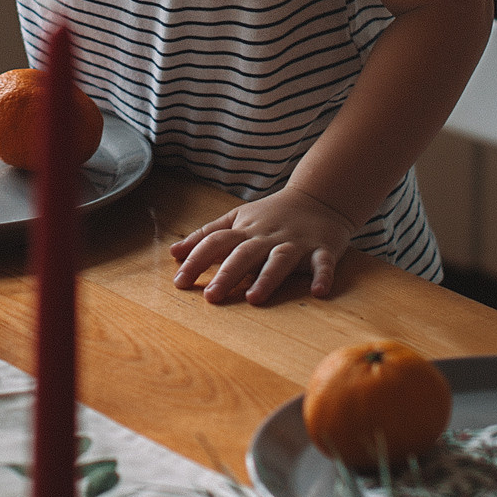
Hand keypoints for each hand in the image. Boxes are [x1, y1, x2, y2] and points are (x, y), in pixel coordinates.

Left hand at [169, 187, 356, 304]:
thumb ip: (206, 235)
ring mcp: (296, 243)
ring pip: (279, 260)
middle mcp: (267, 237)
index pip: (216, 242)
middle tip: (211, 297)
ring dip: (267, 278)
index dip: (196, 260)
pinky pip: (323, 263)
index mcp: (245, 230)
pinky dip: (322, 276)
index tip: (179, 282)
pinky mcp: (322, 249)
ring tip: (254, 298)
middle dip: (227, 274)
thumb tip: (173, 252)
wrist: (319, 197)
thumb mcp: (236, 219)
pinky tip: (318, 291)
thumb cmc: (271, 214)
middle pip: (244, 254)